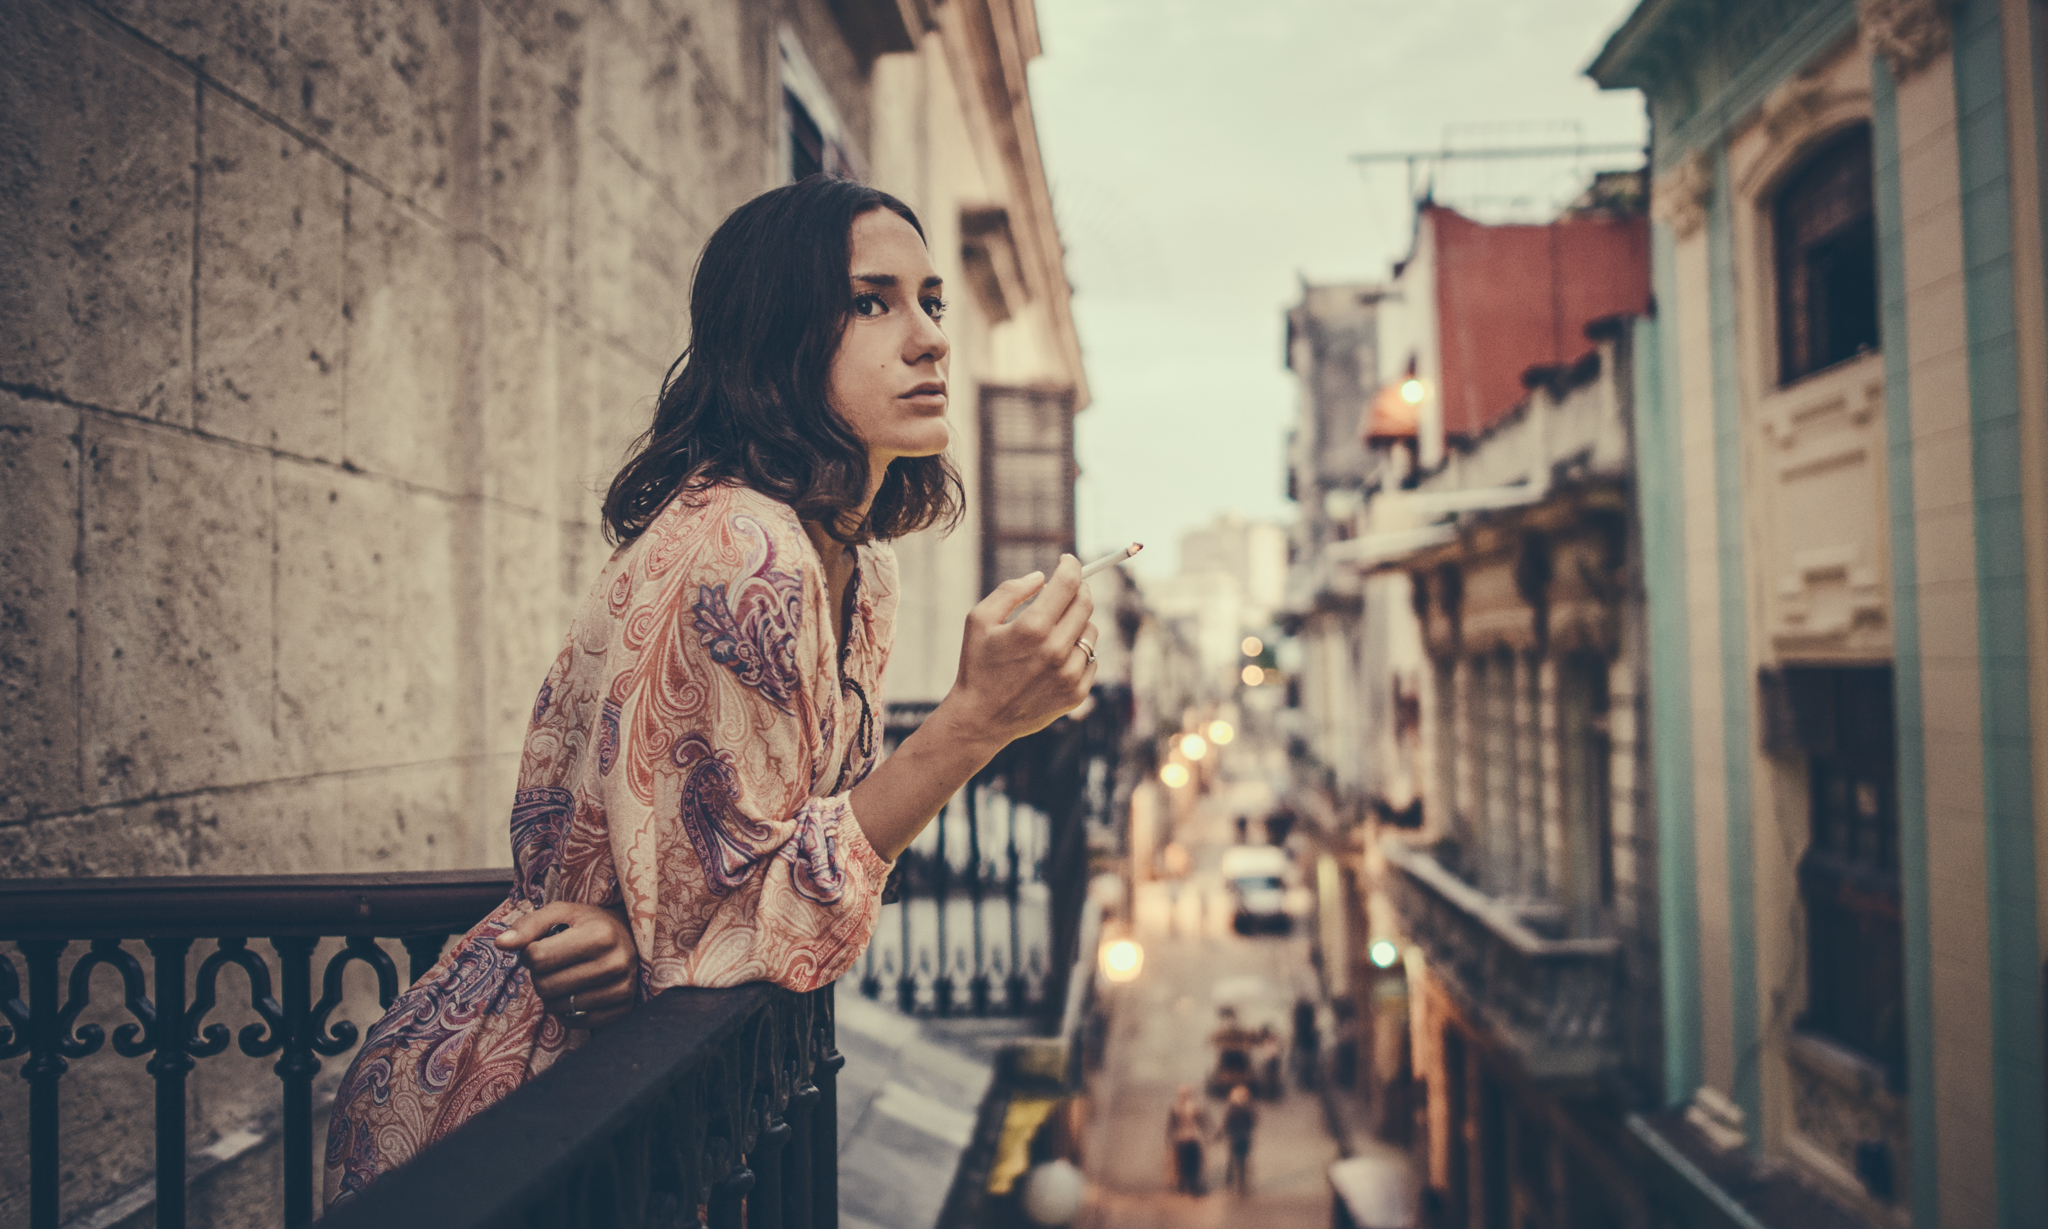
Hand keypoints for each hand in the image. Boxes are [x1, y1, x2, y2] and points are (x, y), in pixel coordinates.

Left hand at [493, 901, 638, 1029]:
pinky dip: (568, 1010)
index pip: (538, 958)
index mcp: (600, 935)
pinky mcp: (623, 1009)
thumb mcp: (561, 913)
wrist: (632, 937)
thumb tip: (501, 944)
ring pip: (558, 1007)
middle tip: (551, 964)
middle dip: (539, 975)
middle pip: (545, 986)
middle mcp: (615, 964)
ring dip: (552, 994)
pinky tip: (578, 991)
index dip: (530, 953)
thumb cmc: (590, 923)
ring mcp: (622, 990)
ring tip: (566, 976)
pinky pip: (575, 1021)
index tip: (542, 946)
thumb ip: (529, 925)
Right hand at [950, 554, 1097, 743]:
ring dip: (1077, 621)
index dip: (1071, 566)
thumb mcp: (979, 620)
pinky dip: (1078, 651)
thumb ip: (1010, 591)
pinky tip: (1056, 656)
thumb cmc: (977, 665)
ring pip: (1091, 631)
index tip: (1068, 560)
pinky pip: (1091, 659)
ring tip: (1055, 629)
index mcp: (1032, 628)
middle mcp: (1056, 650)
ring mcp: (1070, 674)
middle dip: (1077, 589)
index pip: (1068, 584)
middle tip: (1064, 589)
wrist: (981, 718)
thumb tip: (1041, 577)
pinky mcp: (1077, 693)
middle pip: (1085, 603)